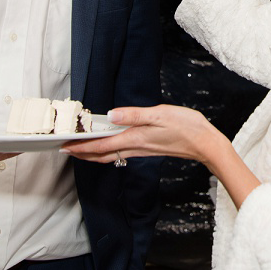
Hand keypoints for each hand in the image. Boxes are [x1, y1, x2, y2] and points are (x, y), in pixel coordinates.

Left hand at [65, 105, 262, 208]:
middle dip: (83, 153)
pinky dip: (109, 150)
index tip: (65, 147)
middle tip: (66, 150)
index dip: (81, 147)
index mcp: (135, 138)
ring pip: (111, 155)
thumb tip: (111, 115)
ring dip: (94, 153)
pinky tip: (109, 145)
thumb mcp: (160, 114)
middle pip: (103, 154)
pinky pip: (122, 152)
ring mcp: (143, 150)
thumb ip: (134, 114)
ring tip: (81, 148)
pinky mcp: (149, 149)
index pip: (101, 145)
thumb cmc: (186, 127)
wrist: (205, 144)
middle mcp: (136, 147)